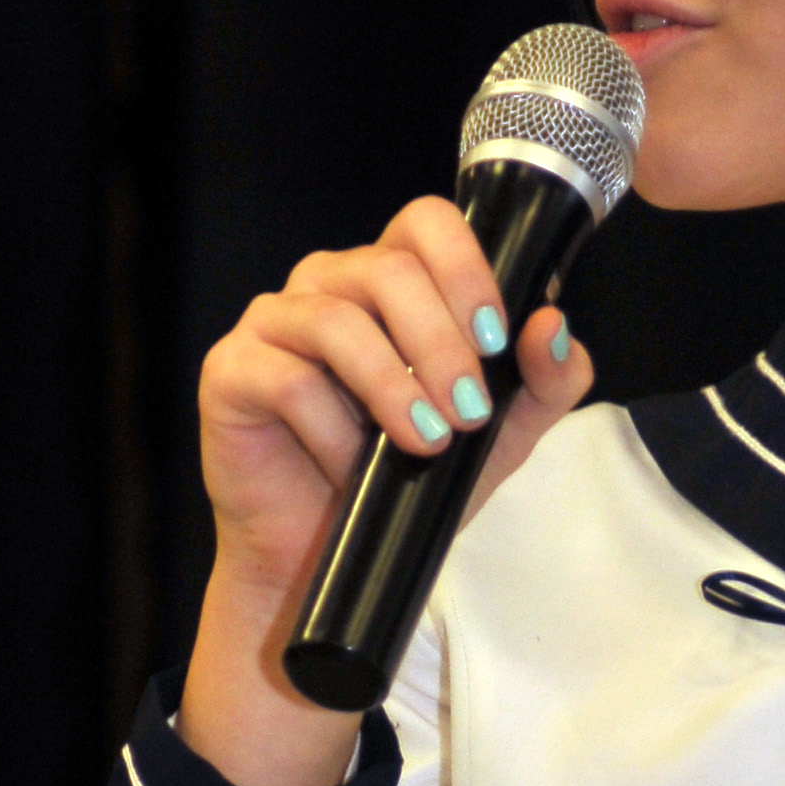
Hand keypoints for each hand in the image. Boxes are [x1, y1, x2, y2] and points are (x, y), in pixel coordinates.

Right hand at [180, 194, 593, 785]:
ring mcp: (274, 324)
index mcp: (390, 281)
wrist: (328, 562)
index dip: (466, 270)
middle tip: (467, 410)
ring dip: (392, 385)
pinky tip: (352, 467)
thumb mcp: (499, 437)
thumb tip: (552, 324)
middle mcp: (329, 286)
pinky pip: (288, 380)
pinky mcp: (232, 373)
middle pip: (386, 269)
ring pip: (336, 320)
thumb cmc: (405, 485)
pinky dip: (332, 430)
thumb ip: (542, 382)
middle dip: (440, 344)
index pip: (425, 224)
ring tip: (425, 442)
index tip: (495, 341)